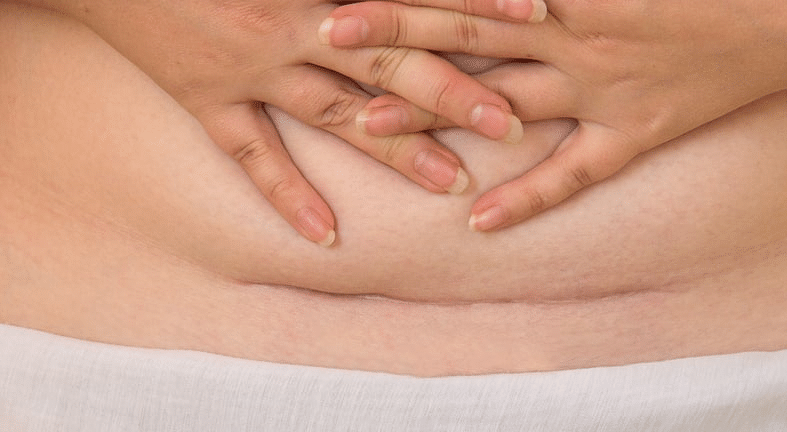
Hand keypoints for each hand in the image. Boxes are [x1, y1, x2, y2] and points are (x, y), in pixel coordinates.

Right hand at [19, 0, 522, 244]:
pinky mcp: (208, 98)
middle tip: (511, 122)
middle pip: (388, 64)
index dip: (471, 6)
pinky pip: (252, 156)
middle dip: (451, 92)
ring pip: (336, 114)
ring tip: (450, 182)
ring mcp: (249, 68)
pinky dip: (288, 196)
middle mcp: (292, 24)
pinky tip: (327, 237)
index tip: (531, 19)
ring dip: (394, 151)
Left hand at [321, 0, 786, 230]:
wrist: (782, 22)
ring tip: (371, 126)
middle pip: (469, 36)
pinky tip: (480, 223)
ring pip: (503, 99)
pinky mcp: (631, 133)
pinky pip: (574, 170)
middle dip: (399, 37)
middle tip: (332, 38)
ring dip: (437, 112)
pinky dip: (529, 197)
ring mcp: (600, 87)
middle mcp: (573, 36)